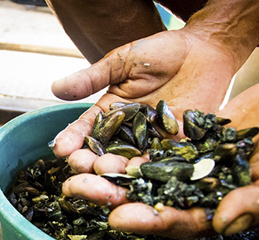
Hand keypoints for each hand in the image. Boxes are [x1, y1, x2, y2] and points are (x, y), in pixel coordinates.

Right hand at [50, 29, 240, 158]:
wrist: (203, 48)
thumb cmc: (159, 51)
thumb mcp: (121, 61)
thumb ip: (91, 78)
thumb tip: (55, 87)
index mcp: (110, 114)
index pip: (87, 130)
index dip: (73, 139)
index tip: (60, 149)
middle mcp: (129, 132)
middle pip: (106, 152)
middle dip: (91, 161)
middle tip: (80, 167)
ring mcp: (153, 140)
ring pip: (132, 160)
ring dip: (117, 169)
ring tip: (105, 172)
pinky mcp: (180, 144)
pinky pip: (165, 159)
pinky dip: (153, 167)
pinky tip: (141, 172)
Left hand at [63, 74, 258, 239]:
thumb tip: (222, 225)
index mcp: (230, 210)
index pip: (185, 221)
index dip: (152, 221)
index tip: (118, 218)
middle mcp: (204, 192)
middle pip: (152, 199)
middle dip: (114, 196)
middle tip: (77, 191)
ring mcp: (193, 165)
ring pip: (145, 171)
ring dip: (111, 170)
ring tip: (76, 166)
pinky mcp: (188, 138)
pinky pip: (153, 142)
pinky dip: (128, 141)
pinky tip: (98, 139)